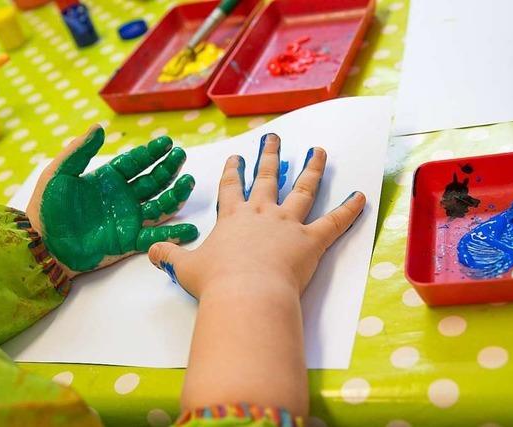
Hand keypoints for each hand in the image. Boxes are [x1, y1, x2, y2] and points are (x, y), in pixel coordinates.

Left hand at [26, 125, 197, 275]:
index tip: (167, 142)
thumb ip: (78, 150)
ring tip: (188, 182)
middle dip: (168, 168)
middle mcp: (122, 198)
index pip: (135, 162)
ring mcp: (127, 219)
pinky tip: (190, 230)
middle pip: (152, 181)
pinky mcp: (128, 241)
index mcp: (107, 179)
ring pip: (159, 205)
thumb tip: (98, 127)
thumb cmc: (46, 208)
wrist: (43, 245)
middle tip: (181, 156)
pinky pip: (154, 237)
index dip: (151, 153)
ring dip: (175, 195)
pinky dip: (172, 235)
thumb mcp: (59, 173)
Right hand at [148, 133, 365, 298]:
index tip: (237, 158)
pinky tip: (362, 196)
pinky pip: (334, 222)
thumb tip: (151, 251)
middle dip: (271, 157)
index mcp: (234, 218)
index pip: (233, 188)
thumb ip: (170, 256)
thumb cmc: (215, 281)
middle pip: (269, 179)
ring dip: (312, 169)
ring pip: (304, 190)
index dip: (234, 172)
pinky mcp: (311, 240)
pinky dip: (350, 210)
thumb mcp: (186, 268)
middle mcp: (262, 214)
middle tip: (275, 139)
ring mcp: (288, 224)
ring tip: (319, 151)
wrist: (245, 294)